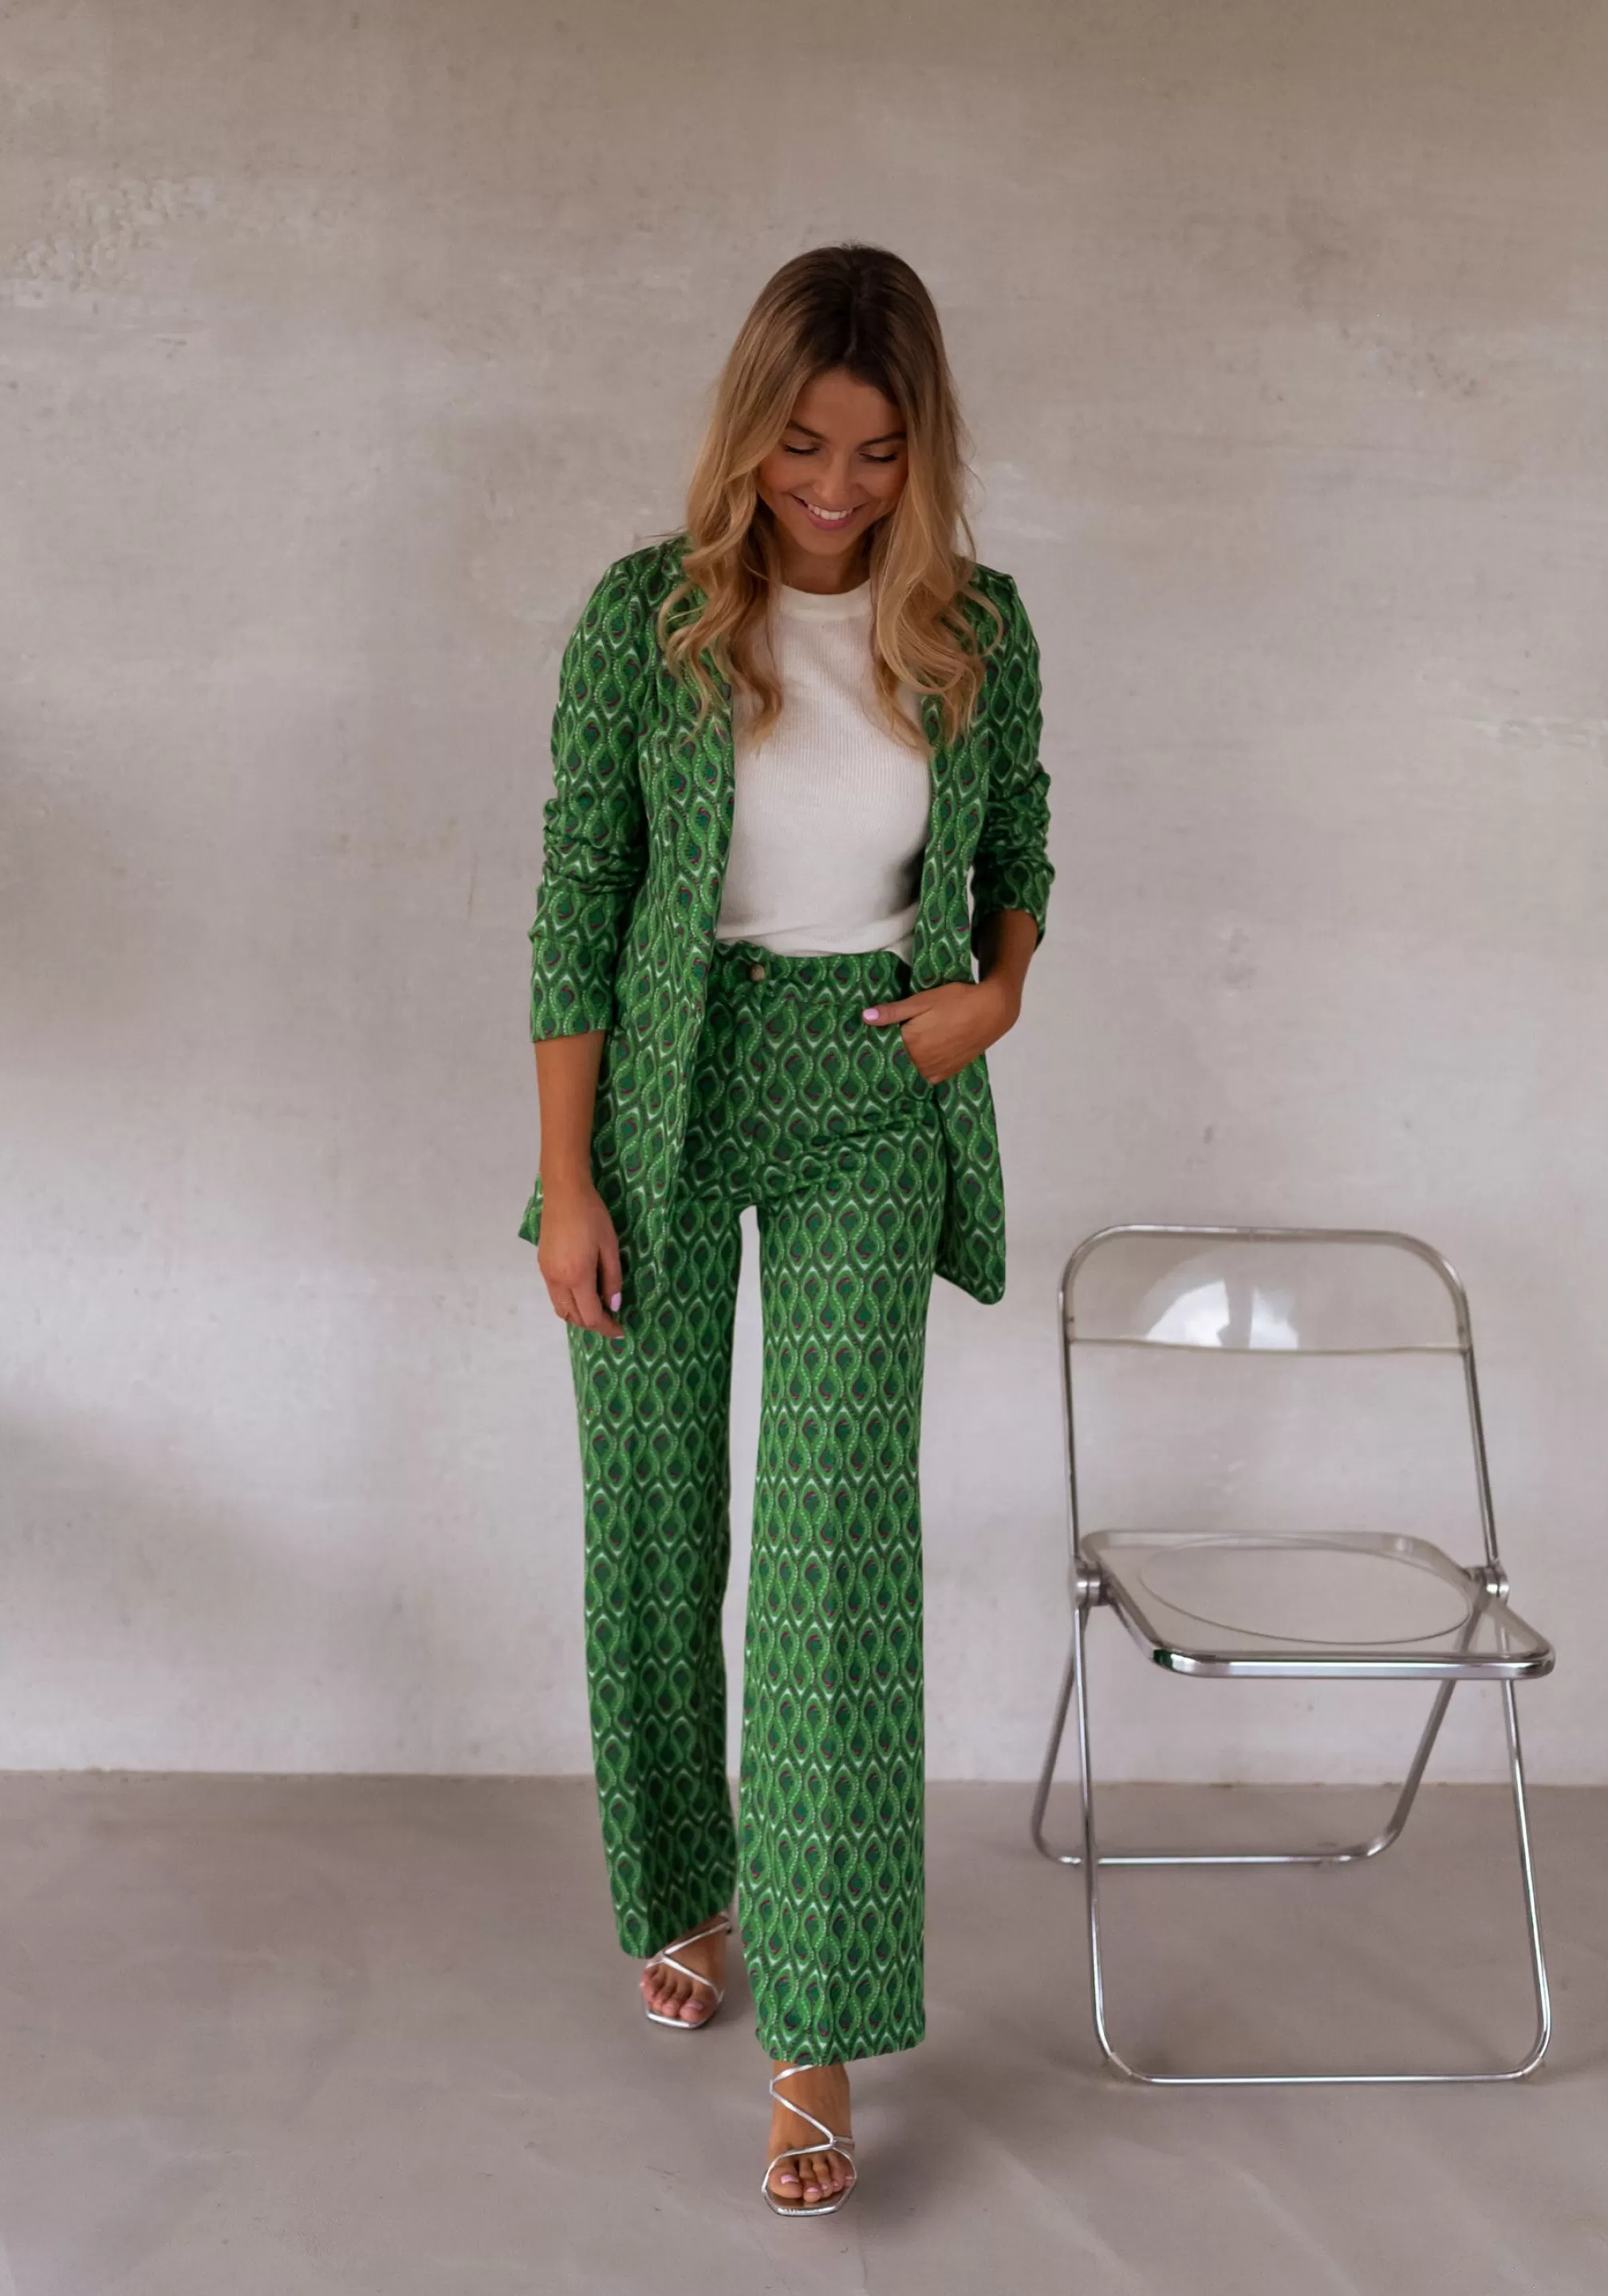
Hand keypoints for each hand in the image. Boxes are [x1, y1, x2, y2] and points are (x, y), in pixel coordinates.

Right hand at [537, 1177, 625, 1339]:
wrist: (564, 1194)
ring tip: (597, 1308)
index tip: (620, 1331)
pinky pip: (554, 1295)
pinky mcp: (542, 1266)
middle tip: (611, 1319)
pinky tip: (582, 1292)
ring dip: (579, 1315)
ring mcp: (546, 1274)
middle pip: (573, 1317)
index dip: (606, 1327)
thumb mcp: (610, 1247)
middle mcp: (557, 1280)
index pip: (590, 1316)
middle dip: (593, 1324)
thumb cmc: (593, 1216)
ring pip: (561, 1309)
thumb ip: (612, 1279)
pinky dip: (568, 1303)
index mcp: (577, 1276)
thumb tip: (613, 1305)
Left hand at [861, 976, 1021, 1084]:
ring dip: (905, 1063)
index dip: (876, 1043)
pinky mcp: (948, 1073)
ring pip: (911, 1071)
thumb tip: (865, 1017)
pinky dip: (920, 1069)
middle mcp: (922, 1063)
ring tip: (901, 1050)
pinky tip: (919, 1059)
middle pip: (897, 1062)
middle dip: (889, 1054)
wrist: (993, 1010)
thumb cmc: (957, 1001)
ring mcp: (935, 1071)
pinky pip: (926, 1076)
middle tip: (882, 1043)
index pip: (884, 1049)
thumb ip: (893, 1012)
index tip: (868, 1038)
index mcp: (912, 1044)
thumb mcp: (923, 1000)